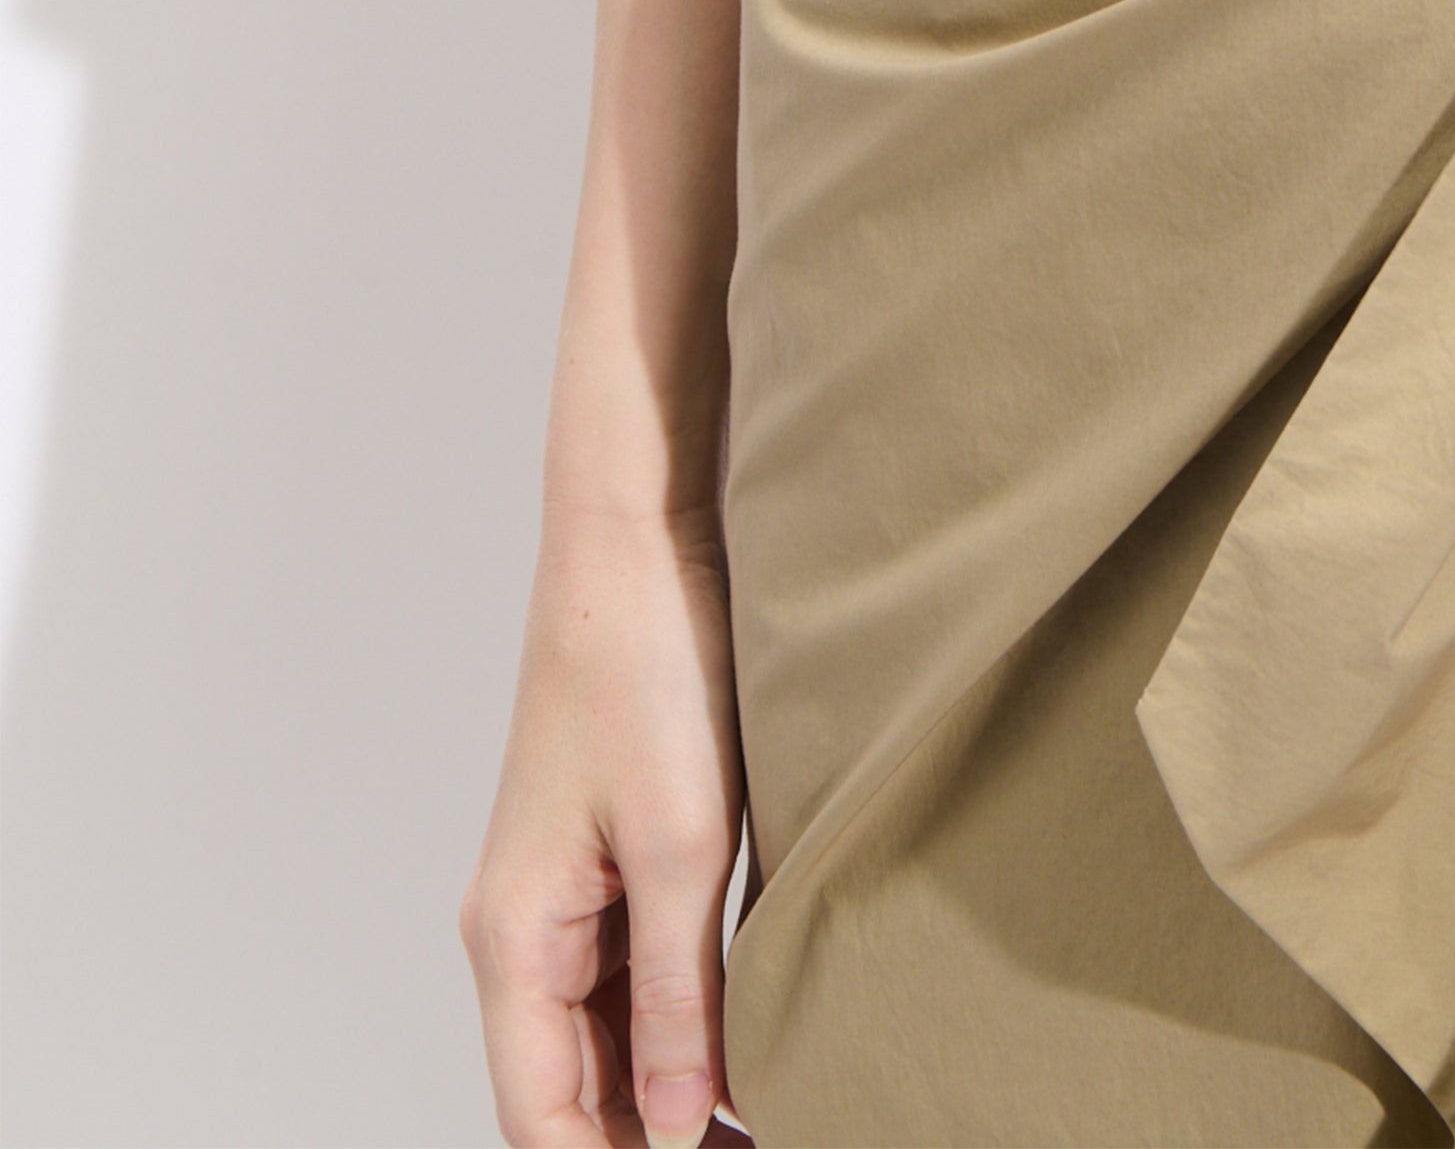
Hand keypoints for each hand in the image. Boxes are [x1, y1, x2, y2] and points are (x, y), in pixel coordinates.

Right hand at [459, 500, 747, 1145]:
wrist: (639, 535)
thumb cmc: (646, 664)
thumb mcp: (680, 843)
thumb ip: (680, 994)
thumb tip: (676, 1128)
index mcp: (513, 940)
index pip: (540, 1123)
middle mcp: (521, 932)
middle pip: (572, 1093)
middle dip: (651, 1140)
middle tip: (768, 1142)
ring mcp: (560, 897)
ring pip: (607, 1041)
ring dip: (675, 1089)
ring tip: (772, 1114)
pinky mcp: (605, 860)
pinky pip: (631, 977)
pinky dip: (686, 1022)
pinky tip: (753, 1043)